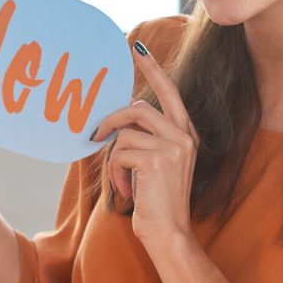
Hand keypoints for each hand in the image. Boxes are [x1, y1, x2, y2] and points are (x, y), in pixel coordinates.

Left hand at [90, 41, 198, 248]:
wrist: (169, 234)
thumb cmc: (157, 202)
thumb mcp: (156, 163)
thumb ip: (148, 136)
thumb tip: (126, 107)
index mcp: (186, 134)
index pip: (169, 92)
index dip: (152, 69)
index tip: (137, 48)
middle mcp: (184, 136)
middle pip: (136, 108)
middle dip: (111, 121)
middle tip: (95, 135)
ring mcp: (173, 146)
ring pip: (124, 132)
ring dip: (114, 158)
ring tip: (121, 180)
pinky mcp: (156, 159)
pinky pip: (119, 152)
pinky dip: (114, 173)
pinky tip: (125, 190)